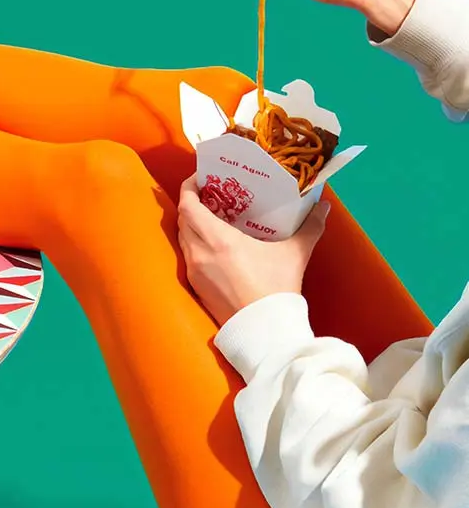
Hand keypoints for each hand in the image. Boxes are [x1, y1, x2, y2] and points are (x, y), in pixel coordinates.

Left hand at [177, 175, 329, 325]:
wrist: (264, 330)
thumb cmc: (276, 289)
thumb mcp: (295, 254)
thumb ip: (310, 227)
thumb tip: (324, 207)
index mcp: (217, 240)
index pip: (188, 205)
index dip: (188, 187)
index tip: (200, 178)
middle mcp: (199, 253)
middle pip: (183, 219)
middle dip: (192, 203)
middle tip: (211, 194)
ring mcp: (194, 271)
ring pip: (183, 238)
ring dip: (193, 224)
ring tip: (213, 216)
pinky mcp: (195, 286)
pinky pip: (188, 256)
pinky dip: (196, 244)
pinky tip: (214, 244)